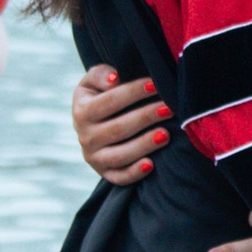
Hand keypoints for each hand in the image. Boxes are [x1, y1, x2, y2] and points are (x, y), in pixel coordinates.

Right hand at [71, 68, 167, 184]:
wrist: (93, 124)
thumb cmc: (100, 96)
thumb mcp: (93, 81)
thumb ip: (101, 74)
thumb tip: (115, 79)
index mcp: (82, 111)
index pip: (110, 101)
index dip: (134, 92)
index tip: (155, 85)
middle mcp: (85, 137)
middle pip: (118, 128)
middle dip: (146, 117)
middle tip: (169, 109)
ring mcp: (94, 157)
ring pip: (120, 155)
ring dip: (144, 145)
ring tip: (166, 134)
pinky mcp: (105, 173)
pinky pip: (119, 177)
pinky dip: (134, 173)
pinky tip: (151, 164)